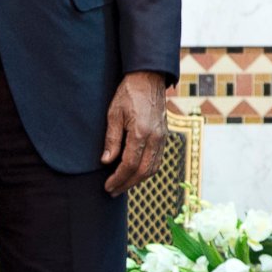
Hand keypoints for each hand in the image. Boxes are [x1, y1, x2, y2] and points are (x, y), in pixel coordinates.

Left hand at [101, 71, 167, 194]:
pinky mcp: (164, 136)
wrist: (149, 79)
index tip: (107, 186)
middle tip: (112, 191)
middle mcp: (155, 138)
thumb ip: (112, 139)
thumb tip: (106, 162)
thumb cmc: (129, 94)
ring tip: (122, 185)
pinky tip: (135, 173)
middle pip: (142, 171)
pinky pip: (157, 160)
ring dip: (137, 180)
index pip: (129, 164)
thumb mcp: (114, 114)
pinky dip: (146, 171)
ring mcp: (162, 138)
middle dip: (126, 184)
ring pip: (152, 168)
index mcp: (141, 132)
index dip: (118, 178)